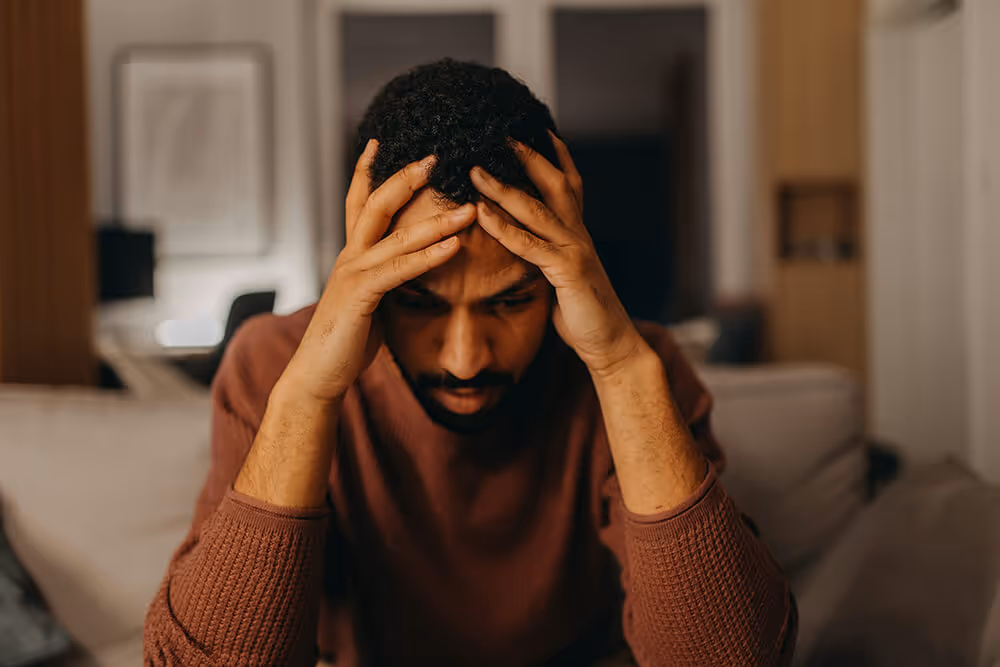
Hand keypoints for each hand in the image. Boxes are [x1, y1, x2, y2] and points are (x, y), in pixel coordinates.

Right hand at [281, 140, 475, 403]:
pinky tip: (454, 245)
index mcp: (351, 256)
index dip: (367, 171)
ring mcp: (353, 274)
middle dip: (406, 178)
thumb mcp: (368, 302)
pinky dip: (429, 256)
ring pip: (397, 235)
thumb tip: (404, 272)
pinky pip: (400, 270)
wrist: (317, 375)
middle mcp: (349, 257)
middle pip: (377, 204)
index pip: (359, 203)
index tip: (380, 143)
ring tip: (469, 206)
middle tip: (435, 156)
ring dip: (437, 219)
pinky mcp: (360, 296)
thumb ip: (383, 280)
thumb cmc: (344, 343)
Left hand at [470, 132, 646, 377]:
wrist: (612, 343)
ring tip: (475, 170)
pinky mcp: (568, 271)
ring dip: (503, 187)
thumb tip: (529, 248)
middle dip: (528, 156)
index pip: (569, 184)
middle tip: (499, 132)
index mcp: (578, 234)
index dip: (556, 156)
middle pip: (555, 183)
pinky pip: (530, 244)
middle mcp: (579, 234)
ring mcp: (575, 250)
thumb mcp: (565, 278)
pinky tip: (482, 214)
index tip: (537, 129)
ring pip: (536, 209)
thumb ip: (549, 256)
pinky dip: (504, 227)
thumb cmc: (586, 314)